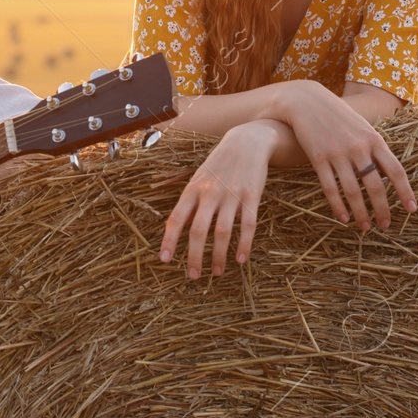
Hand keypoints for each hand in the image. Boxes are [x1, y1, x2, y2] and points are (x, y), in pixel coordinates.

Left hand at [161, 120, 277, 277]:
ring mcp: (231, 195)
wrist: (246, 142)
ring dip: (218, 255)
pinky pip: (248, 225)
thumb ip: (188, 202)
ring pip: (223, 232)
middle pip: (198, 231)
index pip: (176, 219)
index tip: (165, 260)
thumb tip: (173, 228)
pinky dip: (244, 244)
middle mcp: (209, 193)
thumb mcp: (198, 178)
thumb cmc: (218, 164)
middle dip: (194, 256)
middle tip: (193, 275)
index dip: (169, 240)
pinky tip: (241, 259)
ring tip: (217, 272)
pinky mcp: (251, 196)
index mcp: (192, 189)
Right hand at [275, 81, 416, 230]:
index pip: (396, 171)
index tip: (411, 209)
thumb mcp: (362, 127)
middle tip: (385, 225)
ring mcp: (338, 154)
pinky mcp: (318, 158)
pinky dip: (337, 205)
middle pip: (376, 186)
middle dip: (382, 209)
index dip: (405, 192)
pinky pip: (330, 187)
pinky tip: (343, 218)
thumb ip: (374, 148)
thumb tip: (387, 173)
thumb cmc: (337, 116)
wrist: (307, 101)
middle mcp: (359, 148)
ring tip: (365, 227)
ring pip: (353, 190)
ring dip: (361, 212)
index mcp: (374, 140)